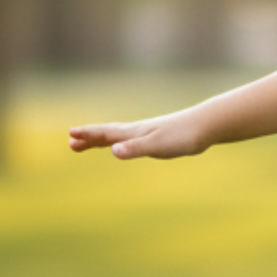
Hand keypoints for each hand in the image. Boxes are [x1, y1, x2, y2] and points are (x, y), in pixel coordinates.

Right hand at [68, 113, 207, 159]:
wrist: (206, 126)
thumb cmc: (183, 136)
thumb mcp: (157, 146)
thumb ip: (135, 148)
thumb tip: (113, 150)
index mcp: (135, 133)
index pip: (106, 133)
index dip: (88, 135)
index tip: (70, 135)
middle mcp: (139, 131)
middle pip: (109, 134)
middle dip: (89, 139)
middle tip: (71, 143)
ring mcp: (148, 134)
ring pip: (120, 137)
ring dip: (103, 141)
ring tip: (90, 144)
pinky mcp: (159, 138)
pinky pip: (134, 141)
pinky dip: (122, 143)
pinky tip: (125, 146)